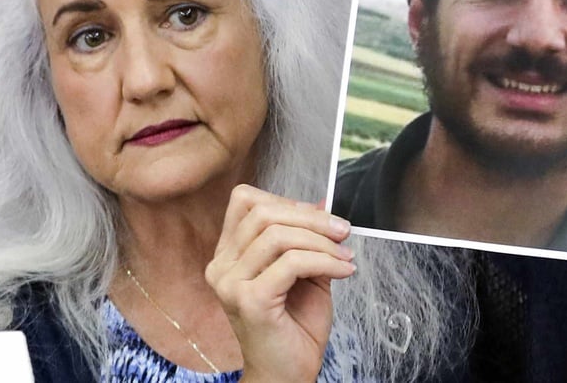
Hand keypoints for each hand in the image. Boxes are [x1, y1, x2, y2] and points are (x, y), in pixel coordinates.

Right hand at [205, 186, 354, 382]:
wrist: (288, 374)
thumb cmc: (295, 326)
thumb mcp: (306, 271)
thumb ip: (308, 239)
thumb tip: (324, 204)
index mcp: (229, 254)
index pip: (245, 201)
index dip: (286, 201)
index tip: (320, 217)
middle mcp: (222, 266)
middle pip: (263, 213)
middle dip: (311, 218)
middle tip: (343, 231)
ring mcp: (231, 284)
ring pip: (278, 236)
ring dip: (322, 241)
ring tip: (345, 256)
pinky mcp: (250, 300)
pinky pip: (292, 262)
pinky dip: (325, 261)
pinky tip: (343, 271)